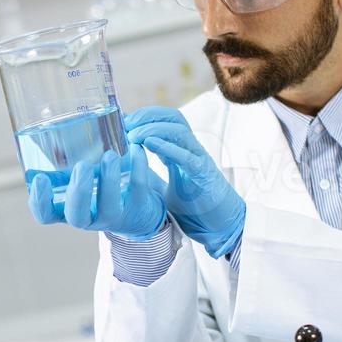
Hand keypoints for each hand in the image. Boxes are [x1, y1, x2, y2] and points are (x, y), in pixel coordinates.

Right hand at [27, 146, 167, 238]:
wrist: (139, 210)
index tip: (40, 178)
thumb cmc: (99, 186)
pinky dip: (138, 169)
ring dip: (109, 181)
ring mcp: (113, 215)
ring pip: (109, 208)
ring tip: (110, 155)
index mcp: (67, 208)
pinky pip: (138, 191)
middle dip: (79, 191)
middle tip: (82, 166)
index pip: (45, 215)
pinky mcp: (137, 207)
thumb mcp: (82, 176)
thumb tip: (71, 113)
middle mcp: (88, 216)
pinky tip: (136, 150)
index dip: (40, 201)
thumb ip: (71, 155)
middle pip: (76, 215)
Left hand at [126, 106, 245, 257]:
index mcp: (180, 150)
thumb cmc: (192, 207)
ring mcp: (199, 159)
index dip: (144, 116)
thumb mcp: (163, 187)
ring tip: (133, 136)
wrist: (219, 225)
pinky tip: (149, 144)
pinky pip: (187, 156)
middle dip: (147, 116)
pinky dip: (168, 147)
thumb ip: (149, 175)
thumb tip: (127, 166)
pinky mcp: (204, 175)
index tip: (122, 121)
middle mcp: (191, 149)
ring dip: (153, 129)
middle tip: (126, 125)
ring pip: (179, 131)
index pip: (165, 120)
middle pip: (172, 117)